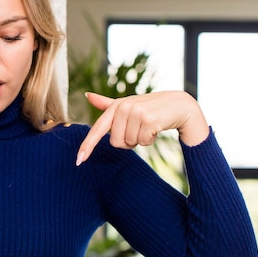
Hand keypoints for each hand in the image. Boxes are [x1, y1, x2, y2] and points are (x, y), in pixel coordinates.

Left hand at [76, 91, 208, 165]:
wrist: (179, 105)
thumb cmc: (150, 107)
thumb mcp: (128, 105)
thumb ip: (107, 104)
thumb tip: (87, 95)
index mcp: (115, 106)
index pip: (97, 129)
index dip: (87, 146)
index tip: (79, 161)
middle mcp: (123, 107)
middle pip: (116, 142)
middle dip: (128, 141)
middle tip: (139, 129)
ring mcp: (136, 112)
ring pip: (130, 143)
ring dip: (141, 140)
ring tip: (148, 126)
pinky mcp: (149, 119)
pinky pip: (143, 141)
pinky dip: (150, 139)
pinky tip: (156, 127)